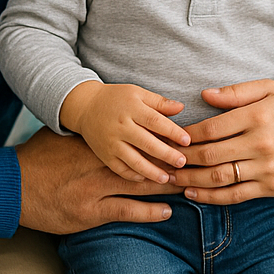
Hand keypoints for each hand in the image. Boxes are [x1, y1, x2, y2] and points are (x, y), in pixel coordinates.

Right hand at [15, 128, 178, 233]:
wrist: (13, 186)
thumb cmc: (38, 159)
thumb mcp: (63, 137)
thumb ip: (88, 131)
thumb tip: (108, 119)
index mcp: (96, 141)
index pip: (137, 136)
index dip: (163, 137)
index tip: (185, 138)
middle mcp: (99, 161)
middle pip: (145, 158)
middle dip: (172, 160)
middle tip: (198, 160)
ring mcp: (96, 187)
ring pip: (141, 184)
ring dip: (166, 184)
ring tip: (189, 184)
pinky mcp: (90, 210)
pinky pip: (126, 210)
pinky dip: (149, 211)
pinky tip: (167, 211)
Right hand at [59, 81, 191, 183]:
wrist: (85, 106)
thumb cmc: (117, 98)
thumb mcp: (137, 93)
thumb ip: (159, 102)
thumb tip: (181, 108)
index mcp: (131, 108)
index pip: (155, 121)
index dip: (172, 132)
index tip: (187, 141)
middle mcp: (121, 126)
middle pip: (147, 143)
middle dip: (166, 155)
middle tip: (182, 163)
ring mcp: (111, 143)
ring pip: (134, 161)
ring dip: (151, 171)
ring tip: (167, 178)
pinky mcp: (104, 155)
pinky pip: (120, 169)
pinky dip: (134, 176)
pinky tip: (147, 179)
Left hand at [171, 80, 273, 204]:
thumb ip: (239, 92)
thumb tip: (205, 95)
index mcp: (258, 116)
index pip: (211, 127)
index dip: (187, 134)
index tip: (171, 136)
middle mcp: (260, 143)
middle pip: (209, 154)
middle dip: (181, 158)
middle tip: (161, 159)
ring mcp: (266, 168)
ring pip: (218, 177)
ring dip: (190, 179)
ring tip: (170, 178)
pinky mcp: (271, 188)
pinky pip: (235, 196)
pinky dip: (211, 197)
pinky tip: (193, 193)